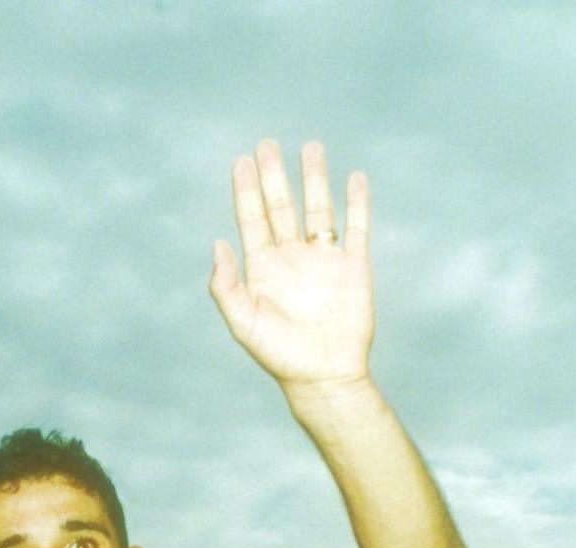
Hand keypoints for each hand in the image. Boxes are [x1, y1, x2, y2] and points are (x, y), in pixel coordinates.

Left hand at [210, 141, 373, 393]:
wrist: (324, 375)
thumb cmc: (280, 355)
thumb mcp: (243, 322)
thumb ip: (226, 286)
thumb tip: (217, 244)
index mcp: (263, 268)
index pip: (252, 219)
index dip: (247, 190)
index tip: (242, 161)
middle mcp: (291, 258)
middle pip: (281, 206)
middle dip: (274, 176)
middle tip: (267, 144)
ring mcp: (323, 260)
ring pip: (318, 209)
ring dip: (314, 179)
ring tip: (311, 147)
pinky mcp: (353, 267)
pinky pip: (356, 227)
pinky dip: (357, 203)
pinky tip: (355, 178)